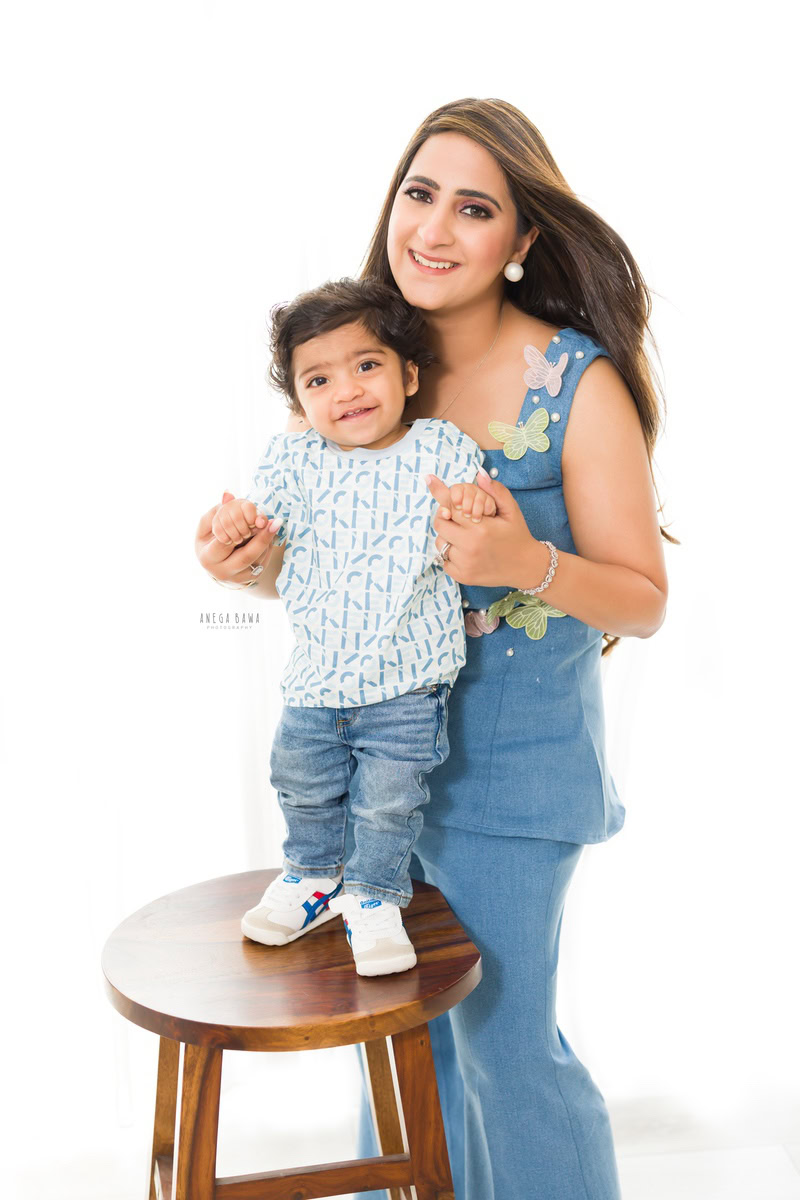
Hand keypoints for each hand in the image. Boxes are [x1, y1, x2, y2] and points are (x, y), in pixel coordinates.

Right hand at [195, 491, 281, 585]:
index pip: (225, 542)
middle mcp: (223, 571)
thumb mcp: (207, 525)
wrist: (217, 564)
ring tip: (273, 525)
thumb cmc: (210, 539)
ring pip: (258, 559)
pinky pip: (263, 562)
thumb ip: (217, 509)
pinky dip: (267, 547)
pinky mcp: (251, 579)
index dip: (240, 528)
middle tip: (274, 522)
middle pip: (247, 556)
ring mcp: (238, 578)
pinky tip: (269, 535)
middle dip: (262, 538)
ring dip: (267, 541)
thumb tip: (228, 494)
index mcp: (208, 557)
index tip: (257, 518)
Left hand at [426, 469, 546, 586]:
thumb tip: (479, 473)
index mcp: (481, 528)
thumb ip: (495, 490)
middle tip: (457, 519)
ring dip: (448, 538)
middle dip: (446, 519)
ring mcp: (465, 564)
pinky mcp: (463, 576)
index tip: (441, 491)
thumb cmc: (517, 535)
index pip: (451, 508)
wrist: (526, 567)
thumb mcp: (511, 510)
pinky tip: (465, 552)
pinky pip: (444, 561)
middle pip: (440, 525)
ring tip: (464, 536)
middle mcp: (470, 546)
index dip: (448, 501)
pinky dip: (450, 555)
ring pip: (441, 544)